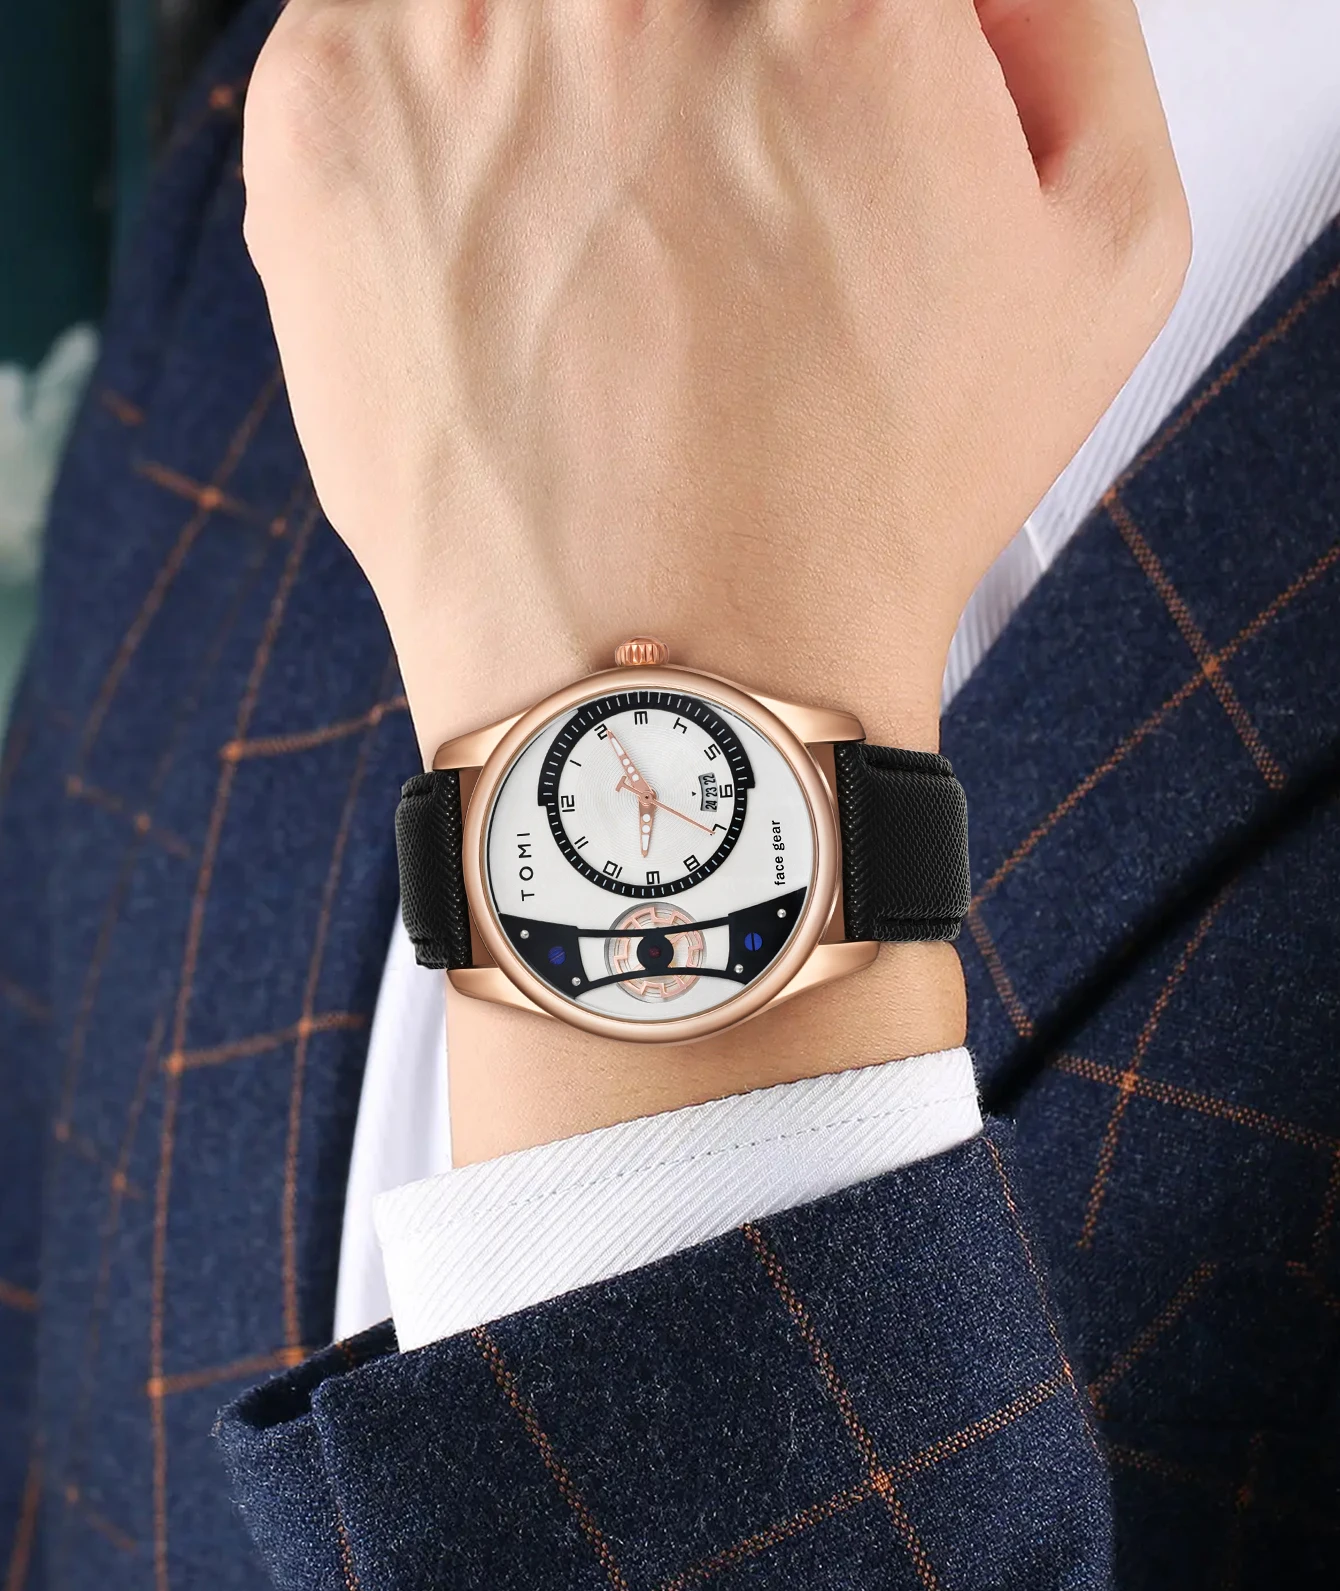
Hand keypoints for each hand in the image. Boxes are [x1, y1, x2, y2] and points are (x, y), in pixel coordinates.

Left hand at [241, 0, 1188, 1158]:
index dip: (803, 37)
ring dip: (551, 60)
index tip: (787, 96)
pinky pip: (373, 15)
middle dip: (684, 58)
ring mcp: (460, 32)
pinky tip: (499, 238)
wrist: (671, 683)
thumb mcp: (1107, 247)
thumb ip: (1069, 14)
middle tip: (702, 171)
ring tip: (598, 207)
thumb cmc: (875, 502)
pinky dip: (429, 95)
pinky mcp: (325, 112)